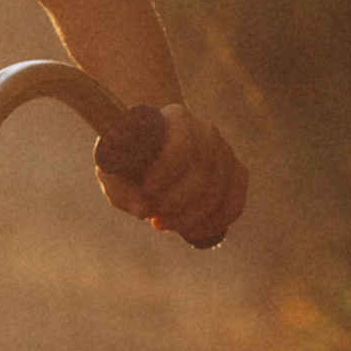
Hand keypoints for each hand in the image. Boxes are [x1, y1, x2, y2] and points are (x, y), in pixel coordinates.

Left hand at [98, 103, 245, 249]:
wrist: (153, 149)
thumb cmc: (130, 159)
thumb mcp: (113, 169)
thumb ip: (121, 188)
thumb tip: (142, 210)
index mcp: (176, 118)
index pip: (181, 146)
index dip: (166, 172)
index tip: (147, 190)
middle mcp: (207, 131)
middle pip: (201, 177)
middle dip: (176, 205)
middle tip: (154, 218)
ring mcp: (225, 152)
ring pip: (217, 195)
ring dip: (189, 219)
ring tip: (164, 224)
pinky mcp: (236, 174)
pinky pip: (234, 205)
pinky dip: (214, 224)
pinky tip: (192, 232)